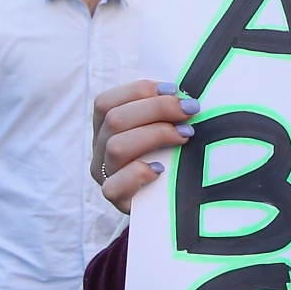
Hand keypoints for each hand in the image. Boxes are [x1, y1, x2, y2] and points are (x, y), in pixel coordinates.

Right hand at [92, 80, 198, 213]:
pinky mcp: (115, 198)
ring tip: (185, 135)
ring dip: (156, 135)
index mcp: (105, 126)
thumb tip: (183, 93)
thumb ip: (164, 110)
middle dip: (158, 109)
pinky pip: (114, 186)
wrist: (170, 199)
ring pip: (117, 147)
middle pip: (115, 119)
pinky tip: (160, 170)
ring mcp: (105, 174)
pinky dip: (138, 174)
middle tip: (190, 110)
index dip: (139, 90)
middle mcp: (100, 148)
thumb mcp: (164, 127)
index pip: (106, 102)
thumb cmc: (171, 155)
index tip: (174, 90)